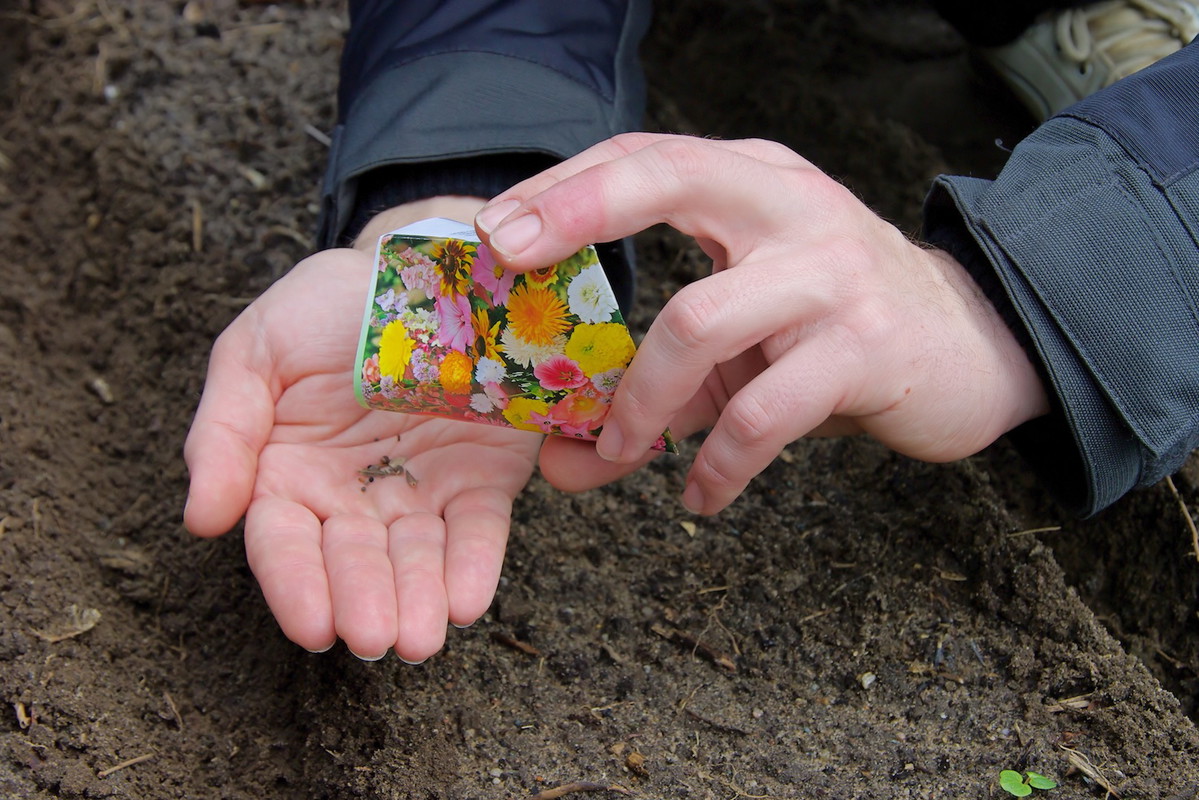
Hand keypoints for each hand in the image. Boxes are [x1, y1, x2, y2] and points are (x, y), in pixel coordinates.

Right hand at [184, 217, 538, 662]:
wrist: (416, 269)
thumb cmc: (324, 312)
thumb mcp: (253, 352)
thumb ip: (223, 431)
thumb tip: (202, 519)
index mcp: (289, 475)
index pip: (285, 542)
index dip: (297, 586)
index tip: (314, 627)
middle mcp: (356, 497)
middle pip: (356, 561)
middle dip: (366, 602)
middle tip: (376, 639)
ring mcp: (423, 490)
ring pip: (419, 557)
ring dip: (421, 598)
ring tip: (424, 636)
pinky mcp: (483, 478)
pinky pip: (480, 527)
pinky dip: (476, 564)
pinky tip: (469, 599)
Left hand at [474, 133, 1048, 514]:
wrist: (972, 345)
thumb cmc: (835, 327)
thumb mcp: (749, 325)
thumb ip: (661, 379)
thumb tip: (558, 458)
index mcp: (755, 182)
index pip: (645, 156)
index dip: (561, 187)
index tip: (491, 232)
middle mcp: (791, 207)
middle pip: (668, 179)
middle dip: (574, 215)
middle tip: (506, 264)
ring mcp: (832, 273)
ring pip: (698, 322)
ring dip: (637, 403)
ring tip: (614, 455)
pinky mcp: (865, 348)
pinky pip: (762, 414)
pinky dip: (718, 466)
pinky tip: (700, 495)